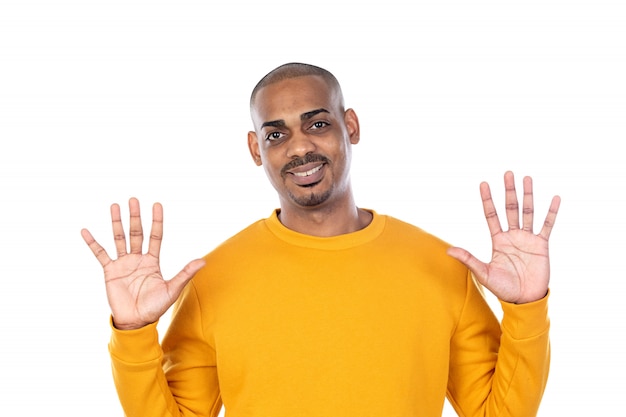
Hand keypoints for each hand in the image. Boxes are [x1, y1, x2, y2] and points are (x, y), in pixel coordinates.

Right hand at [81, 198, 205, 329]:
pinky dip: (93, 243)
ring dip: (117, 223)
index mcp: (153, 261)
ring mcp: (123, 264)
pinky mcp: (110, 271)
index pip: (155, 236)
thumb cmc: (155, 307)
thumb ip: (185, 274)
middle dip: (135, 216)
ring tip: (115, 205)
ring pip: (119, 238)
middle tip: (134, 199)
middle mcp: (138, 259)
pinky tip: (85, 230)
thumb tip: (203, 261)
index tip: (157, 204)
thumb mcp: (172, 289)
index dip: (156, 221)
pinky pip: (100, 254)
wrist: (136, 322)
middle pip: (136, 233)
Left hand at [447, 171, 560, 303]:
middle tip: (507, 173)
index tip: (483, 184)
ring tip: (527, 178)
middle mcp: (512, 236)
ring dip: (528, 195)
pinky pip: (547, 225)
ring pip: (528, 212)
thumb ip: (469, 259)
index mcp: (497, 240)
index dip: (487, 200)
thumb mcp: (484, 273)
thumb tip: (448, 250)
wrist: (524, 299)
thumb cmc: (503, 288)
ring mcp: (527, 239)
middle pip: (510, 208)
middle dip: (508, 191)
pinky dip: (551, 212)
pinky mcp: (541, 245)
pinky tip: (554, 198)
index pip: (491, 215)